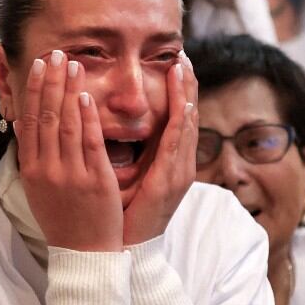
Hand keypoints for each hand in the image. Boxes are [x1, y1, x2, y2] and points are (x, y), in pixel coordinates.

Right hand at [16, 50, 121, 251]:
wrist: (83, 254)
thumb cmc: (64, 220)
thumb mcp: (40, 189)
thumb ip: (35, 157)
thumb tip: (27, 125)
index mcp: (32, 170)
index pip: (30, 121)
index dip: (33, 90)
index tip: (38, 65)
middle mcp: (47, 169)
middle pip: (46, 116)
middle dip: (50, 81)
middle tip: (55, 53)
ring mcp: (70, 174)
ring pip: (67, 123)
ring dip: (69, 89)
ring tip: (72, 63)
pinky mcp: (94, 180)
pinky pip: (89, 142)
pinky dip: (86, 117)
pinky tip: (86, 95)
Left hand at [121, 52, 196, 245]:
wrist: (129, 250)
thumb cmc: (124, 216)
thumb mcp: (128, 179)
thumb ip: (128, 154)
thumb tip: (115, 130)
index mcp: (169, 164)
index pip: (178, 119)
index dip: (178, 91)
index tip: (173, 63)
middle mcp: (179, 165)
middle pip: (189, 115)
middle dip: (187, 84)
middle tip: (183, 54)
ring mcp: (178, 173)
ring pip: (188, 124)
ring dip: (187, 93)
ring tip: (184, 66)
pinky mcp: (169, 181)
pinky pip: (178, 144)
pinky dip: (181, 119)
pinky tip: (182, 99)